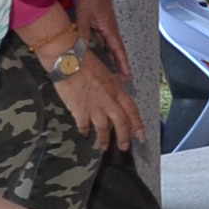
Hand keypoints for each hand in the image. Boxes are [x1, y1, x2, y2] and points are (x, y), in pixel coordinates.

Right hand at [48, 31, 145, 151]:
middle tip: (125, 147)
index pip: (132, 111)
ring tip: (104, 146)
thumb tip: (117, 93)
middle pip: (121, 123)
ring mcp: (94, 107)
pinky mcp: (79, 110)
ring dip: (104, 139)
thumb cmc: (86, 62)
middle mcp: (108, 100)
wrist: (68, 61)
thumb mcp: (107, 73)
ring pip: (103, 128)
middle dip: (124, 137)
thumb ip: (113, 87)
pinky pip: (84, 125)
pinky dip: (85, 130)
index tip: (141, 136)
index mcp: (117, 90)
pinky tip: (84, 134)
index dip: (137, 125)